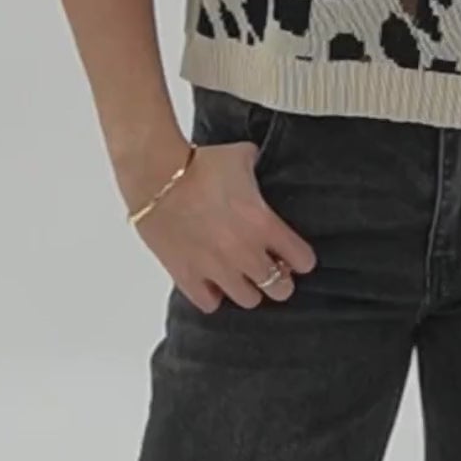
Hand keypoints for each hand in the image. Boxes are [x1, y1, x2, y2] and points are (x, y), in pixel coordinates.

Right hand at [134, 138, 317, 313]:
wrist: (157, 175)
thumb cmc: (198, 164)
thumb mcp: (240, 156)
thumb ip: (256, 165)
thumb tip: (257, 160)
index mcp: (264, 224)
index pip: (303, 260)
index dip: (301, 258)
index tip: (293, 254)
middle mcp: (245, 252)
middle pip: (280, 289)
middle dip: (279, 280)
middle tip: (269, 269)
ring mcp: (216, 268)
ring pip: (248, 300)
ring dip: (248, 289)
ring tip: (241, 276)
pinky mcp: (187, 275)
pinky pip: (209, 303)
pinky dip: (213, 295)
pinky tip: (211, 281)